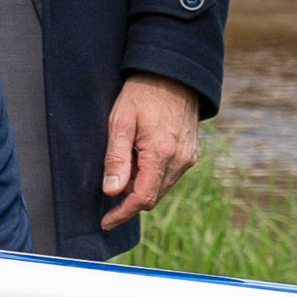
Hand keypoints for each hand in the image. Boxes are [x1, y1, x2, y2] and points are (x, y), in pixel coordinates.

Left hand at [100, 74, 205, 228]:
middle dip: (129, 200)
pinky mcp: (191, 152)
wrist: (173, 75)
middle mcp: (180, 161)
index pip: (142, 199)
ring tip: (124, 165)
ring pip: (161, 187)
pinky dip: (153, 176)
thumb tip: (111, 192)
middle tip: (109, 187)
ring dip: (141, 186)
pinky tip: (139, 159)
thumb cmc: (142, 95)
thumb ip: (116, 158)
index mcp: (162, 155)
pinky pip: (170, 175)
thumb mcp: (120, 122)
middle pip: (152, 197)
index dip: (122, 213)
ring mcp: (189, 157)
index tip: (105, 221)